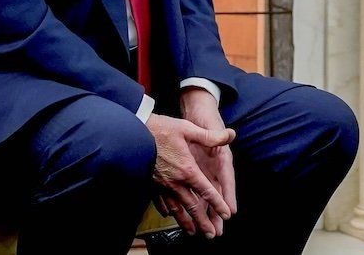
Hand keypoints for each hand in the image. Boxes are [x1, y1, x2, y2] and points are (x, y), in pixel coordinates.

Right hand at [146, 112, 234, 237]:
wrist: (132, 134)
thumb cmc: (161, 130)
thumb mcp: (188, 129)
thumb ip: (210, 136)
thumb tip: (231, 134)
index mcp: (187, 170)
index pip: (206, 191)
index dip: (218, 203)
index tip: (225, 214)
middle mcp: (175, 182)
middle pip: (192, 206)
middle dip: (203, 221)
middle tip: (211, 234)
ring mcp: (162, 185)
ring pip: (177, 209)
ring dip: (186, 222)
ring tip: (193, 232)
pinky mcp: (152, 184)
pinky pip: (161, 202)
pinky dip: (167, 210)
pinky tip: (169, 215)